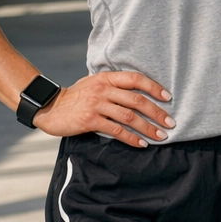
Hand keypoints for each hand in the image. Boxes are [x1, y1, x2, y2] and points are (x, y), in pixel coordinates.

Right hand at [31, 71, 173, 145]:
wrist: (49, 107)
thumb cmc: (76, 96)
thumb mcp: (93, 82)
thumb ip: (113, 84)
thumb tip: (139, 90)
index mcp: (107, 78)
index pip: (136, 79)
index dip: (154, 87)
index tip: (168, 98)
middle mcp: (103, 89)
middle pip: (137, 101)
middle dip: (157, 113)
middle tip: (170, 123)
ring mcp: (96, 104)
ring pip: (129, 117)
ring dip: (148, 128)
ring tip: (161, 136)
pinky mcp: (90, 120)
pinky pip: (116, 130)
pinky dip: (131, 138)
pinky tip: (141, 143)